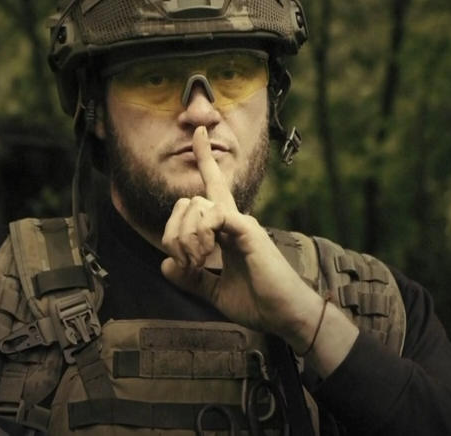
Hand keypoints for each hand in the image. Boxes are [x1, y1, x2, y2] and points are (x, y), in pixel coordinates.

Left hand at [160, 126, 323, 347]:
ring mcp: (242, 223)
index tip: (198, 132)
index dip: (205, 159)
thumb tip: (165, 263)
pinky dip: (201, 236)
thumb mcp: (214, 293)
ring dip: (186, 238)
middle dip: (174, 232)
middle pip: (188, 202)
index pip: (213, 187)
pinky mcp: (248, 232)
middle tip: (187, 265)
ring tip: (197, 265)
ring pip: (196, 207)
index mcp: (228, 230)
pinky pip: (214, 217)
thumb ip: (190, 278)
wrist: (286, 317)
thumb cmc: (258, 304)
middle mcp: (235, 220)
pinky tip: (206, 258)